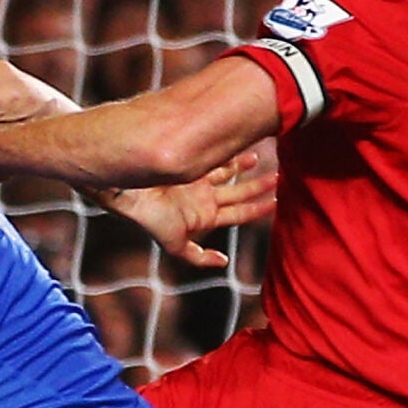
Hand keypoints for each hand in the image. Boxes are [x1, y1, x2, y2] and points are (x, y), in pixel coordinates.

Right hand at [106, 151, 277, 266]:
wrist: (131, 196)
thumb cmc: (152, 221)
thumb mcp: (176, 246)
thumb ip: (198, 256)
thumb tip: (223, 262)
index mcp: (204, 216)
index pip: (239, 212)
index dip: (258, 207)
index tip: (276, 200)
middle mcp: (203, 197)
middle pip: (238, 191)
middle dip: (257, 185)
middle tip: (276, 176)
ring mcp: (197, 178)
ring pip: (227, 171)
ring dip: (242, 165)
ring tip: (257, 156)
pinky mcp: (189, 162)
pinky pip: (213, 157)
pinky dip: (225, 154)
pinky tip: (237, 145)